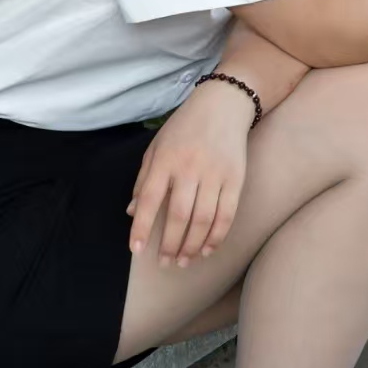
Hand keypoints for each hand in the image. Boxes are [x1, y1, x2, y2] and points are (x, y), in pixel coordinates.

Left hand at [125, 79, 250, 268]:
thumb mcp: (156, 147)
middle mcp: (189, 168)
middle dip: (170, 245)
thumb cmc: (184, 128)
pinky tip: (207, 249)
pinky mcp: (235, 179)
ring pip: (203, 220)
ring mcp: (214, 174)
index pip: (148, 199)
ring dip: (192, 246)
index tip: (137, 249)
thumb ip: (143, 179)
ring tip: (184, 261)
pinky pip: (226, 215)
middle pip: (178, 216)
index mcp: (164, 160)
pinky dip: (216, 236)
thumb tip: (132, 212)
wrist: (223, 105)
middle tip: (165, 262)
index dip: (141, 227)